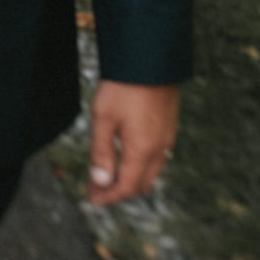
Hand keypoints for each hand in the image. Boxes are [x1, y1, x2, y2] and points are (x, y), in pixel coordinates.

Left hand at [87, 81, 180, 205]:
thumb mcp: (103, 118)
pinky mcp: (168, 126)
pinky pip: (157, 158)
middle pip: (141, 184)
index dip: (108, 196)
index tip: (91, 199)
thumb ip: (102, 152)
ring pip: (151, 171)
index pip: (127, 187)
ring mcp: (167, 137)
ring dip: (130, 178)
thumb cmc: (123, 86)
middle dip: (118, 191)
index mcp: (143, 150)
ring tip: (106, 175)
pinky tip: (125, 156)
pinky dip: (139, 166)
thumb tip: (101, 182)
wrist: (151, 59)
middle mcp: (160, 148)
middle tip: (95, 190)